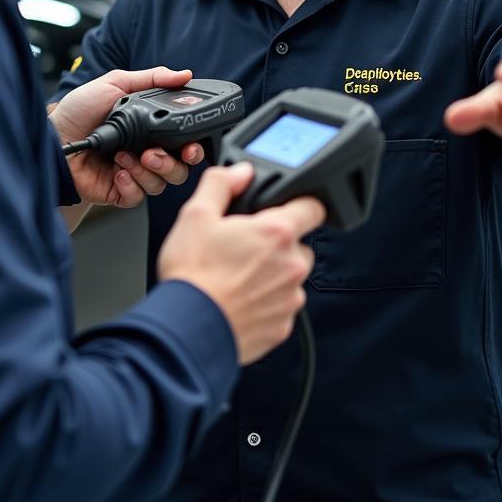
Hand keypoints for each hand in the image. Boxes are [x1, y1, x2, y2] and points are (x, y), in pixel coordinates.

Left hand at [49, 67, 205, 207]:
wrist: (53, 136)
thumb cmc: (80, 110)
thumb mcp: (116, 84)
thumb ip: (152, 78)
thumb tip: (184, 74)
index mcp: (151, 129)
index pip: (184, 143)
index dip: (193, 148)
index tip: (191, 146)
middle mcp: (146, 152)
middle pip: (179, 169)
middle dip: (171, 163)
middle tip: (153, 153)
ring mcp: (133, 173)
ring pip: (161, 184)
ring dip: (146, 171)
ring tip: (124, 157)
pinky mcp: (119, 192)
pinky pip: (138, 197)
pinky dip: (130, 184)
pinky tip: (116, 171)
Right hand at [158, 162, 324, 364]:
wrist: (187, 329)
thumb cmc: (192, 274)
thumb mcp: (196, 214)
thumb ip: (221, 183)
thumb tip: (241, 172)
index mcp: (276, 233)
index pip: (313, 207)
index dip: (300, 204)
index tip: (285, 209)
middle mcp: (292, 266)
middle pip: (299, 245)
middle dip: (277, 244)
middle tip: (244, 247)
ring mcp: (290, 299)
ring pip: (290, 278)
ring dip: (271, 275)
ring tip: (235, 277)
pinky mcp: (282, 327)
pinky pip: (281, 307)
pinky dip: (264, 303)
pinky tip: (237, 300)